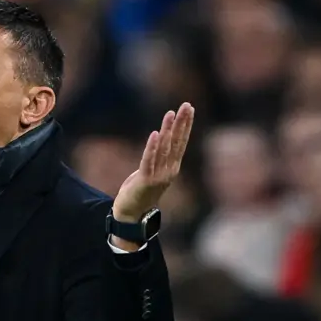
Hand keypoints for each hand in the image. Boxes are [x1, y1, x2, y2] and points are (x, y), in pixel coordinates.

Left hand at [113, 103, 194, 222]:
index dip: (185, 125)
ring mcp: (158, 176)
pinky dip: (152, 147)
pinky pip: (149, 160)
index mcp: (172, 168)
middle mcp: (169, 171)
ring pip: (164, 149)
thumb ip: (158, 158)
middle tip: (186, 105)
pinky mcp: (145, 181)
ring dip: (167, 130)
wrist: (130, 214)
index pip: (181, 142)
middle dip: (182, 123)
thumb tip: (161, 139)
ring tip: (170, 114)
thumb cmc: (140, 192)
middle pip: (177, 143)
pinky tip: (155, 133)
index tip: (189, 109)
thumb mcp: (152, 172)